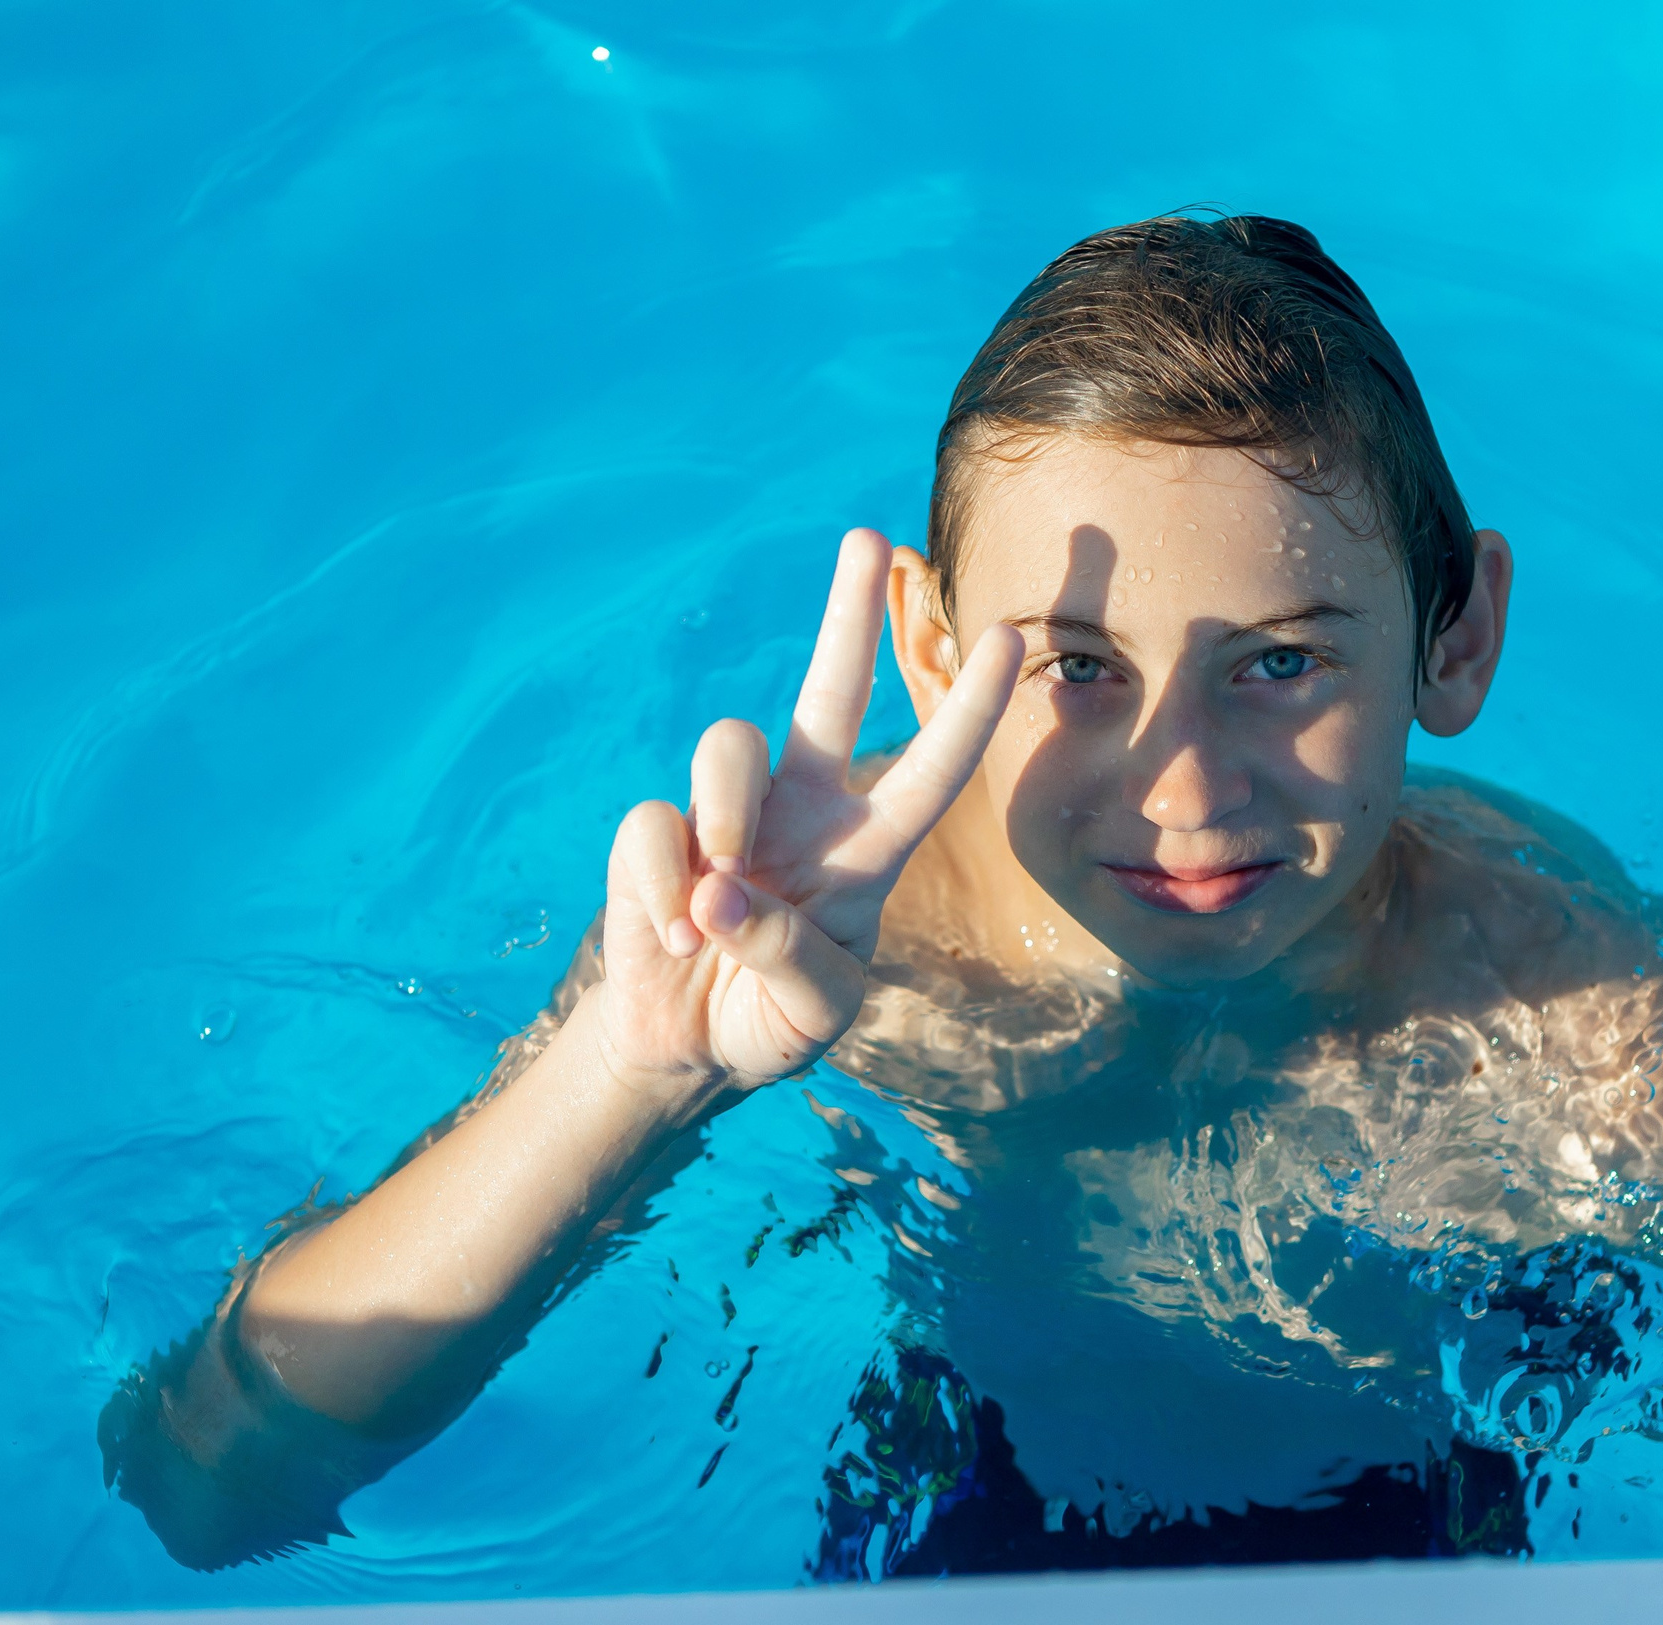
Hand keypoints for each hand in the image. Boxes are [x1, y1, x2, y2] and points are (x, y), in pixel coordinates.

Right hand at [592, 528, 1018, 1103]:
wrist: (686, 1049)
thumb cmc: (774, 1019)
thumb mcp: (815, 1012)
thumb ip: (790, 957)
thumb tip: (724, 892)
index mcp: (866, 849)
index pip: (931, 770)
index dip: (969, 709)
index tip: (1007, 639)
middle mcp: (804, 811)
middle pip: (829, 691)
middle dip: (847, 615)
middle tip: (866, 537)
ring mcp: (727, 815)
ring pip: (728, 744)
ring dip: (722, 816)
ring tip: (712, 908)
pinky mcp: (655, 833)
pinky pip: (655, 828)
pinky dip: (658, 895)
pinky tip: (672, 940)